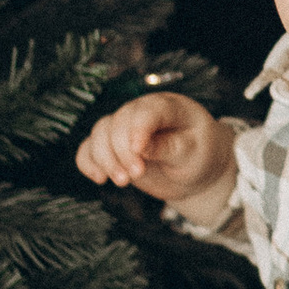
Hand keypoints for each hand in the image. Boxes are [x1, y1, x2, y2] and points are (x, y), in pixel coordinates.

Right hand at [76, 92, 234, 223]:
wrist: (196, 171)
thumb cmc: (200, 155)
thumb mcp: (194, 153)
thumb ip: (169, 148)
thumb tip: (141, 147)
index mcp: (169, 107)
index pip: (148, 110)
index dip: (139, 129)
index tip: (139, 152)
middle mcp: (143, 111)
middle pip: (118, 122)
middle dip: (122, 152)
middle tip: (135, 176)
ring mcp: (125, 127)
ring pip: (100, 132)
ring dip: (105, 159)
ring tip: (123, 182)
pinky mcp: (113, 146)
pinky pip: (90, 147)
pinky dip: (88, 162)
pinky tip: (99, 178)